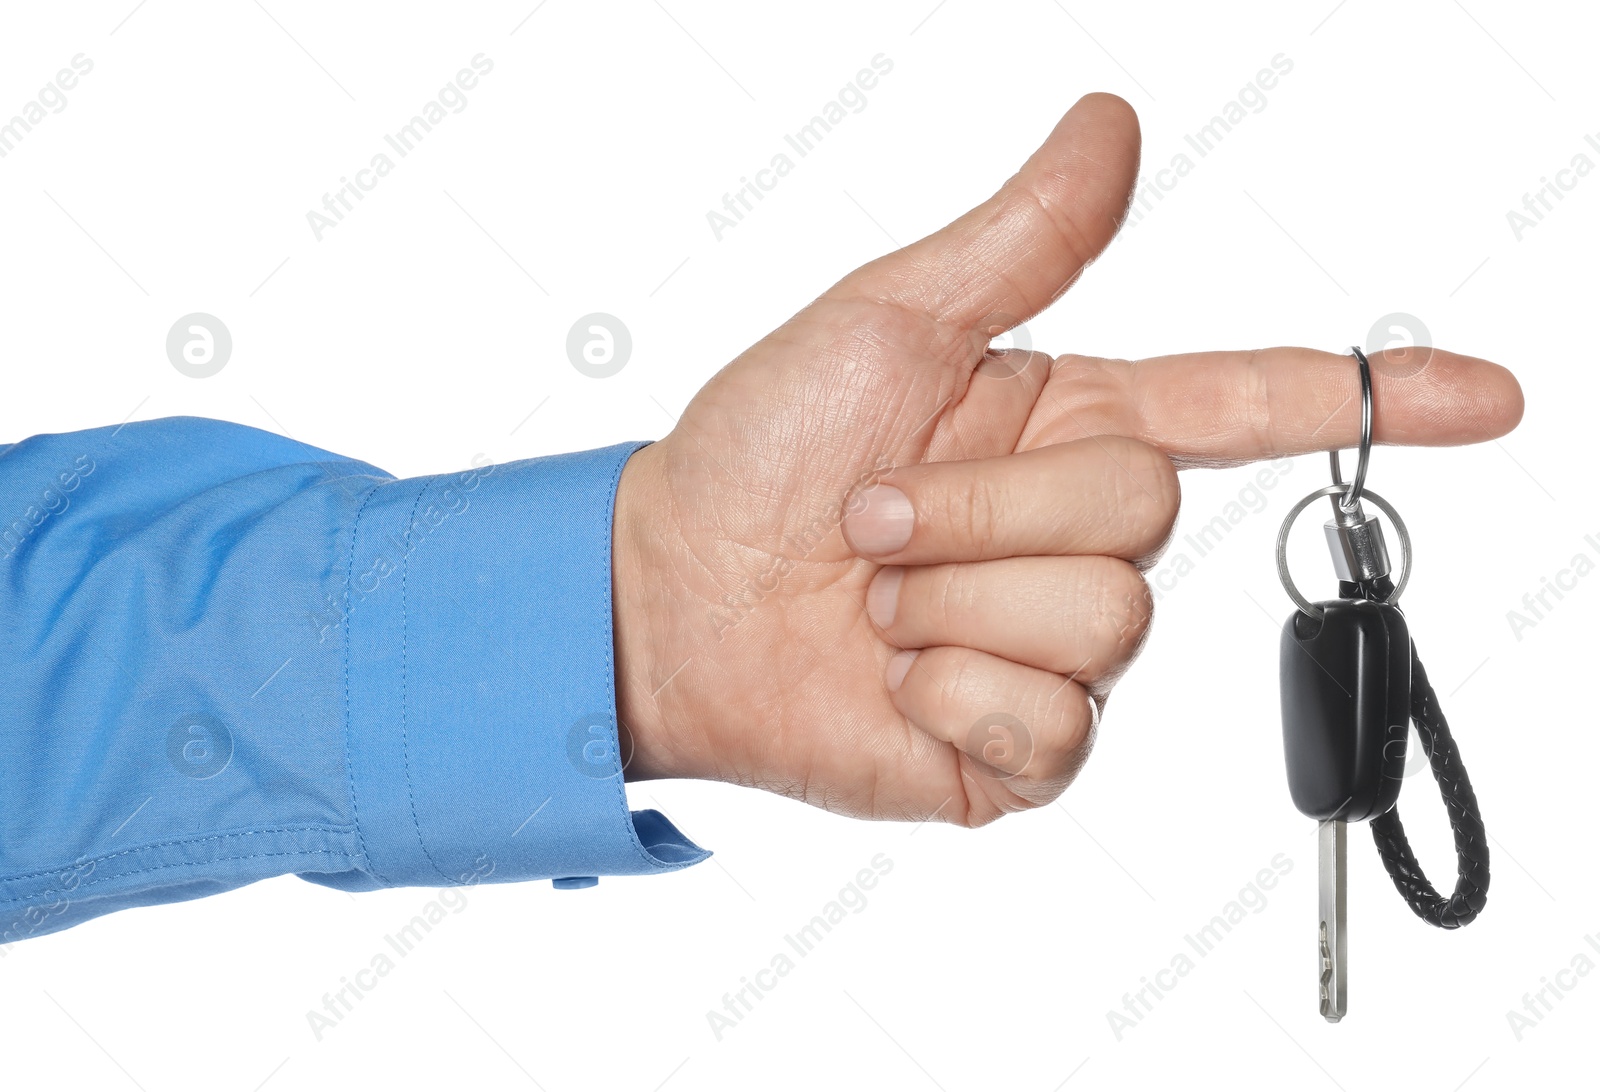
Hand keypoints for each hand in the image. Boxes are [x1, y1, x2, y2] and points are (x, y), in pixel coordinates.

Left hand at [611, 93, 1521, 825]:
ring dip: (956, 598)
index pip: (1244, 410)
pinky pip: (1056, 728)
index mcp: (1067, 426)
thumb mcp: (885, 323)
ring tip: (878, 596)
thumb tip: (1107, 123)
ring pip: (1105, 620)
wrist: (677, 595)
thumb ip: (1016, 239)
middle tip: (878, 515)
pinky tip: (897, 678)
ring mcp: (1056, 649)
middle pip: (1142, 512)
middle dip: (983, 506)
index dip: (1366, 400)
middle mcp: (1077, 538)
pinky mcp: (1022, 748)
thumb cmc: (762, 451)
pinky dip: (951, 693)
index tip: (1487, 397)